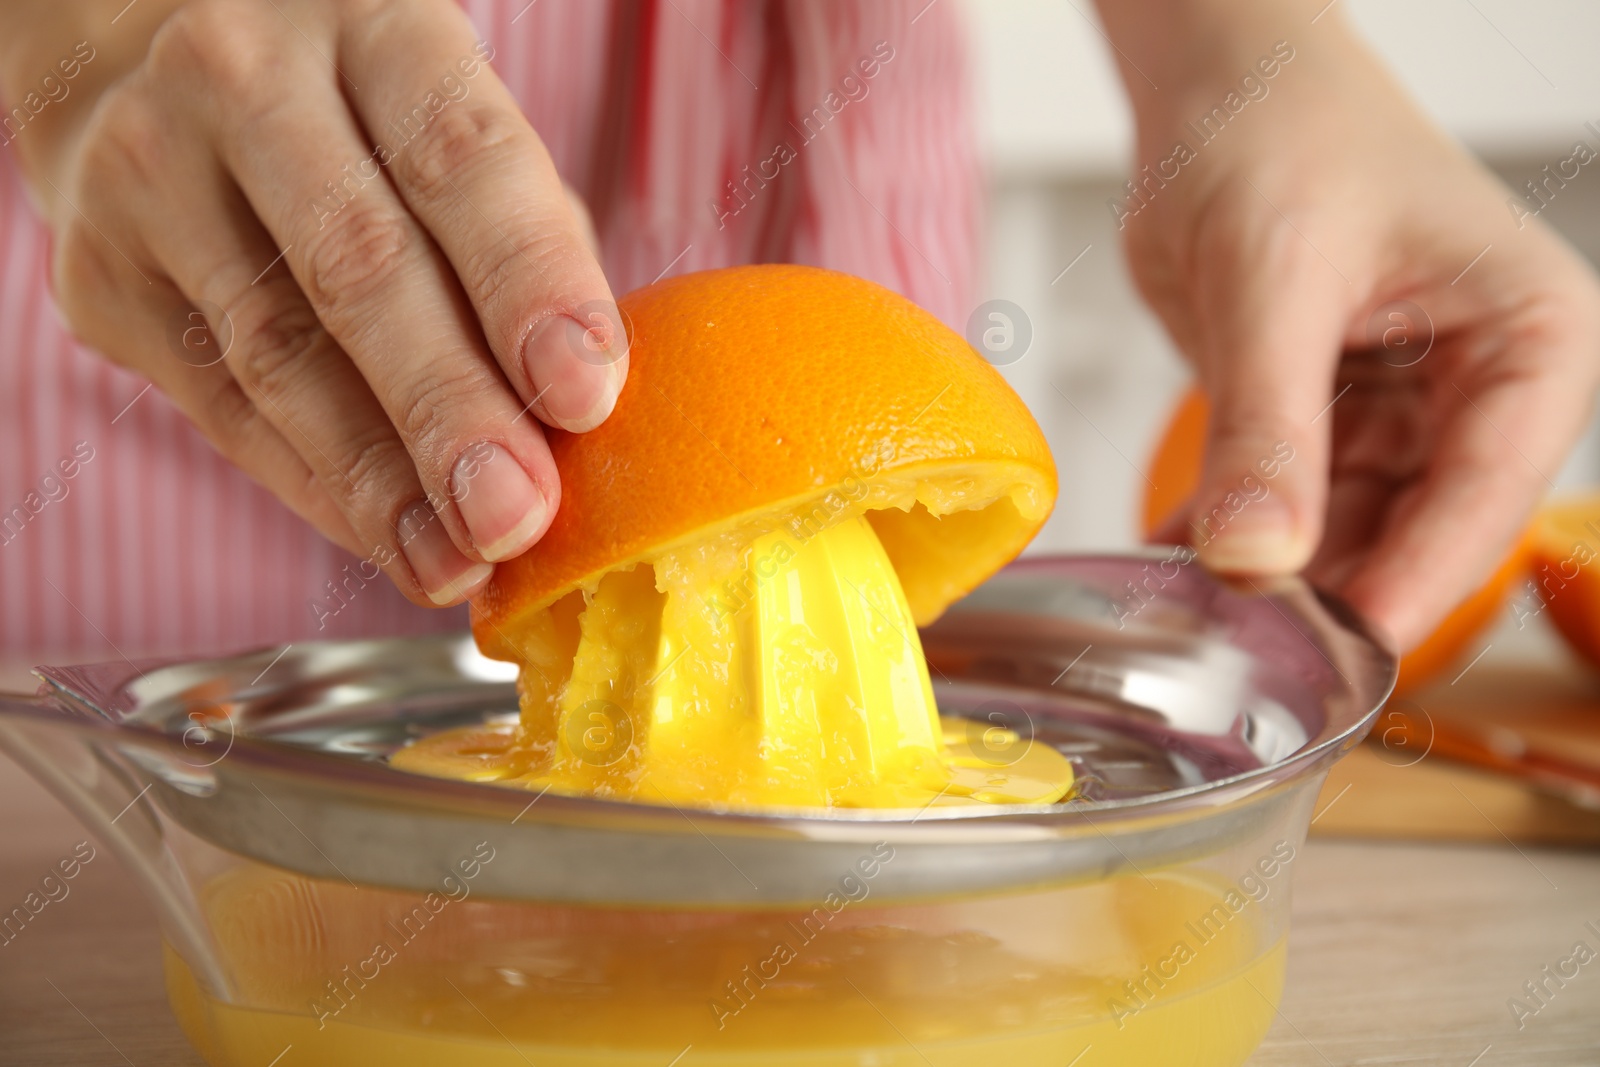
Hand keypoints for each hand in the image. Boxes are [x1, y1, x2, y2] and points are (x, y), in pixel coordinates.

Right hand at [3, 0, 625, 606]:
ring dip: (380, 480)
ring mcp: (151, 176)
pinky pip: (227, 409)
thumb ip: (519, 238)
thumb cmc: (352, 115)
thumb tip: (579, 411)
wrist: (136, 63)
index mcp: (373, 26)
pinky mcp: (101, 278)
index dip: (528, 280)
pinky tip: (389, 539)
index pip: (461, 156)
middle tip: (516, 511)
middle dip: (447, 406)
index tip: (585, 392)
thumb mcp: (444, 117)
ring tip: (459, 560)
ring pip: (278, 353)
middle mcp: (245, 82)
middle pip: (358, 265)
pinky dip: (319, 489)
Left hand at [1096, 2, 1599, 649]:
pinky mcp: (1324, 418)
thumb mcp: (1273, 279)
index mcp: (1529, 338)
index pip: (1490, 487)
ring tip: (1197, 617)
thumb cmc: (1280, 133)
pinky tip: (1170, 567)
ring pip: (1346, 528)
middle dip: (1334, 588)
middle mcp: (1478, 385)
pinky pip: (1283, 500)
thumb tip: (1256, 557)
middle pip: (1420, 526)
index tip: (1350, 645)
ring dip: (1273, 574)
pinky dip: (1228, 534)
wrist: (1215, 88)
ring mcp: (1400, 409)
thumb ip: (1267, 423)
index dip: (1422, 575)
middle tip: (1252, 651)